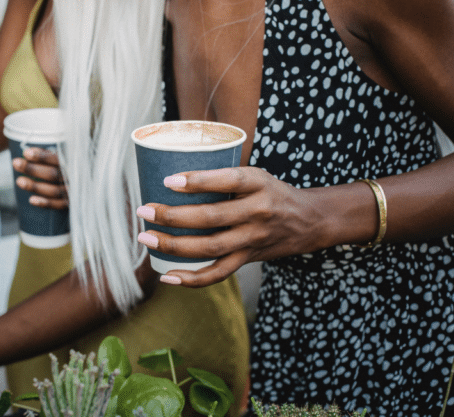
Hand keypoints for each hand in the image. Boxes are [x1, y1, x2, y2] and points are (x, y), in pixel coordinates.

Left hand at [12, 147, 67, 208]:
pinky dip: (45, 203)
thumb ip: (50, 154)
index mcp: (73, 163)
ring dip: (35, 186)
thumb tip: (28, 152)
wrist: (90, 185)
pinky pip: (57, 205)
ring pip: (53, 190)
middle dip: (32, 169)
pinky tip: (31, 200)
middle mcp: (73, 177)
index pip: (56, 159)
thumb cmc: (67, 167)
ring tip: (19, 180)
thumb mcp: (65, 157)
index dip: (41, 156)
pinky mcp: (70, 203)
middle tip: (16, 163)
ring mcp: (72, 191)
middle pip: (52, 174)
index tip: (26, 153)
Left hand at [135, 167, 327, 287]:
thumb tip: (171, 175)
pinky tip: (167, 276)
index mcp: (258, 183)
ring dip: (173, 245)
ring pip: (209, 247)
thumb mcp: (256, 174)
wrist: (309, 221)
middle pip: (211, 217)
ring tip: (146, 237)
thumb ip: (223, 176)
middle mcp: (257, 212)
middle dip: (172, 216)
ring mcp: (252, 239)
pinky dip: (192, 278)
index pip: (228, 180)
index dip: (198, 181)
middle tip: (144, 210)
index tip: (168, 181)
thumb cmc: (270, 192)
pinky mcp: (248, 259)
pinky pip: (218, 273)